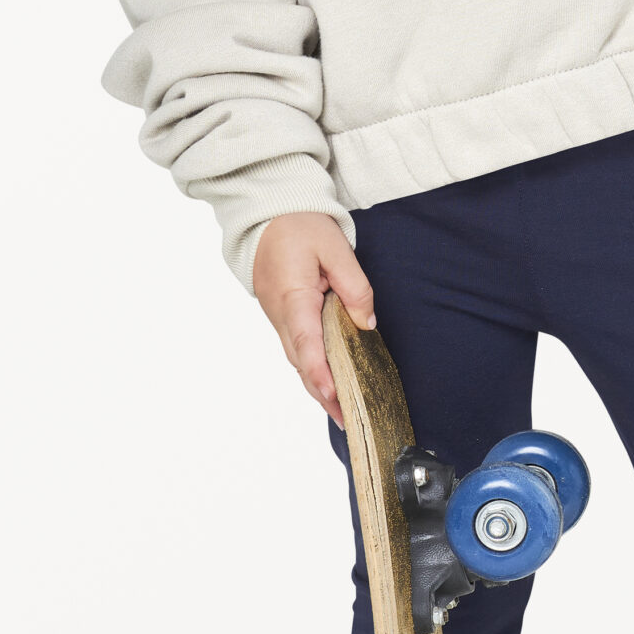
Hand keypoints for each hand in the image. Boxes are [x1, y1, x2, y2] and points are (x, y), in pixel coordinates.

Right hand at [252, 212, 377, 426]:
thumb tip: (366, 322)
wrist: (267, 214)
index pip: (306, 342)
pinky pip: (297, 346)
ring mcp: (277, 315)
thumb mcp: (334, 247)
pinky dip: (312, 367)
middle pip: (301, 360)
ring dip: (317, 384)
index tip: (335, 394)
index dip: (320, 372)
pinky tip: (328, 380)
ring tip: (342, 410)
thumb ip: (354, 286)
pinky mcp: (281, 314)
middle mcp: (280, 312)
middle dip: (323, 392)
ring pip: (298, 357)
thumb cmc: (299, 225)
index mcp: (292, 296)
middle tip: (349, 419)